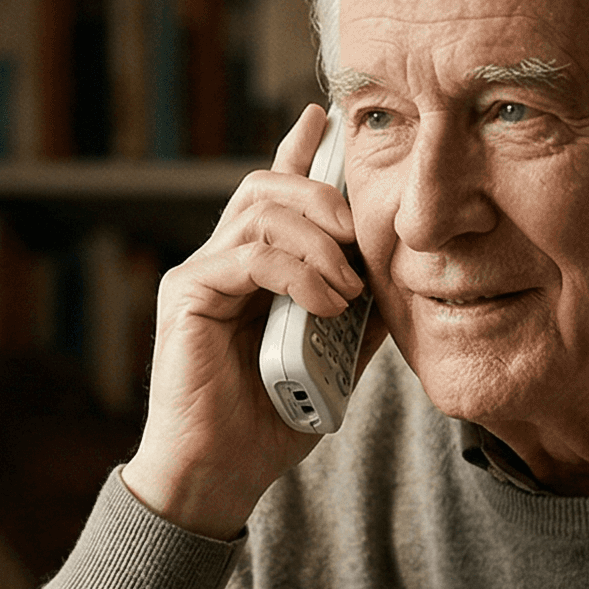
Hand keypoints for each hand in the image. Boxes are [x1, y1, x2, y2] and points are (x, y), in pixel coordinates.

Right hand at [122, 105, 366, 538]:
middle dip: (323, 194)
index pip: (276, 192)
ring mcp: (199, 274)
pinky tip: (325, 303)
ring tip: (348, 287)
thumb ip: (359, 313)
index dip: (298, 148)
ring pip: (259, 211)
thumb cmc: (270, 420)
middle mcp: (221, 259)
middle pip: (267, 185)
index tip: (326, 115)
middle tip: (361, 232)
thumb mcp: (335, 359)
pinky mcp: (187, 296)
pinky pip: (247, 256)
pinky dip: (295, 273)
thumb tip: (402, 279)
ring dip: (317, 240)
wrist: (220, 473)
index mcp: (253, 267)